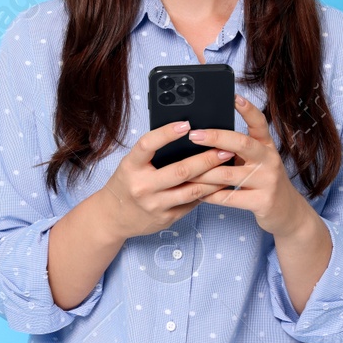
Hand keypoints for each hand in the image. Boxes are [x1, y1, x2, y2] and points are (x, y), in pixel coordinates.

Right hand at [93, 119, 236, 241]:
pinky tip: (219, 184)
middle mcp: (142, 187)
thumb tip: (185, 136)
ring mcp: (155, 205)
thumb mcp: (131, 165)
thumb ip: (152, 154)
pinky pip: (192, 204)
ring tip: (229, 166)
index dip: (166, 133)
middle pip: (180, 171)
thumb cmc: (126, 184)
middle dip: (206, 159)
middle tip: (225, 149)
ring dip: (214, 178)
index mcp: (131, 167)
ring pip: (192, 190)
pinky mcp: (166, 218)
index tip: (186, 124)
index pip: (147, 145)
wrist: (113, 218)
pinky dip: (207, 193)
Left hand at [186, 94, 317, 237]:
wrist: (287, 211)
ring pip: (228, 174)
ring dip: (203, 173)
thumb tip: (204, 135)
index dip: (248, 109)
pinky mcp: (263, 202)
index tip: (234, 96)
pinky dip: (210, 196)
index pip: (259, 123)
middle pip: (241, 143)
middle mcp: (269, 160)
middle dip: (215, 137)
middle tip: (193, 135)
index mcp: (266, 146)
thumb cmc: (263, 181)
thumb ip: (238, 150)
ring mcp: (267, 181)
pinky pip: (229, 198)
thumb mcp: (256, 161)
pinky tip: (198, 193)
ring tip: (185, 170)